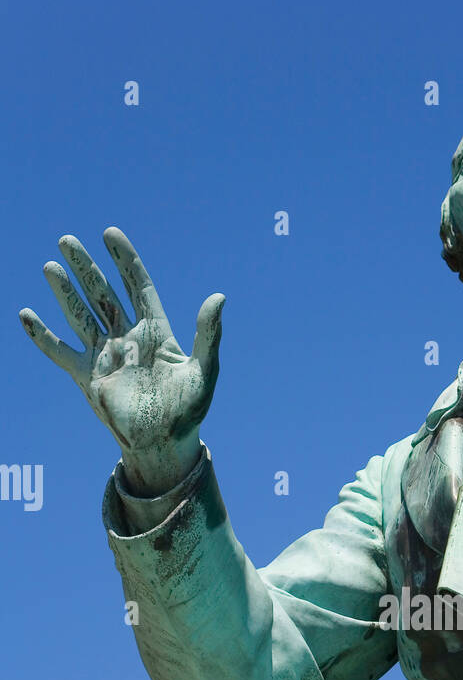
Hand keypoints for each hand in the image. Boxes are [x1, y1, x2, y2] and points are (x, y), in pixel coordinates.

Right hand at [20, 228, 223, 494]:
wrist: (163, 446)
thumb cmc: (188, 412)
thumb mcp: (203, 372)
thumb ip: (208, 334)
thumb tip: (219, 297)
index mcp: (155, 331)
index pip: (137, 286)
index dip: (124, 260)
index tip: (110, 234)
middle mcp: (127, 338)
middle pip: (102, 294)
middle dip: (85, 268)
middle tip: (67, 240)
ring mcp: (105, 356)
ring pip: (80, 316)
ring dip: (65, 292)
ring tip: (50, 266)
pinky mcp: (88, 377)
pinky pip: (60, 352)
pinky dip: (43, 336)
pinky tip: (26, 315)